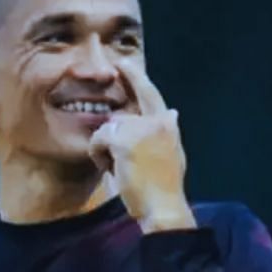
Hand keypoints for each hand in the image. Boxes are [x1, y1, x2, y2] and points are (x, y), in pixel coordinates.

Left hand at [89, 65, 193, 231]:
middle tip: (114, 104)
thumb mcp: (173, 154)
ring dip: (106, 149)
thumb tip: (172, 111)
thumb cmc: (163, 189)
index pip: (150, 93)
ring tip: (119, 169)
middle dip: (117, 116)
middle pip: (124, 111)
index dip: (136, 76)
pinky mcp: (125, 139)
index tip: (123, 63)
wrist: (165, 209)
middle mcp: (158, 121)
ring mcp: (142, 128)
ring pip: (108, 127)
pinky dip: (99, 156)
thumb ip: (167, 132)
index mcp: (169, 126)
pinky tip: (112, 170)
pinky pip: (98, 139)